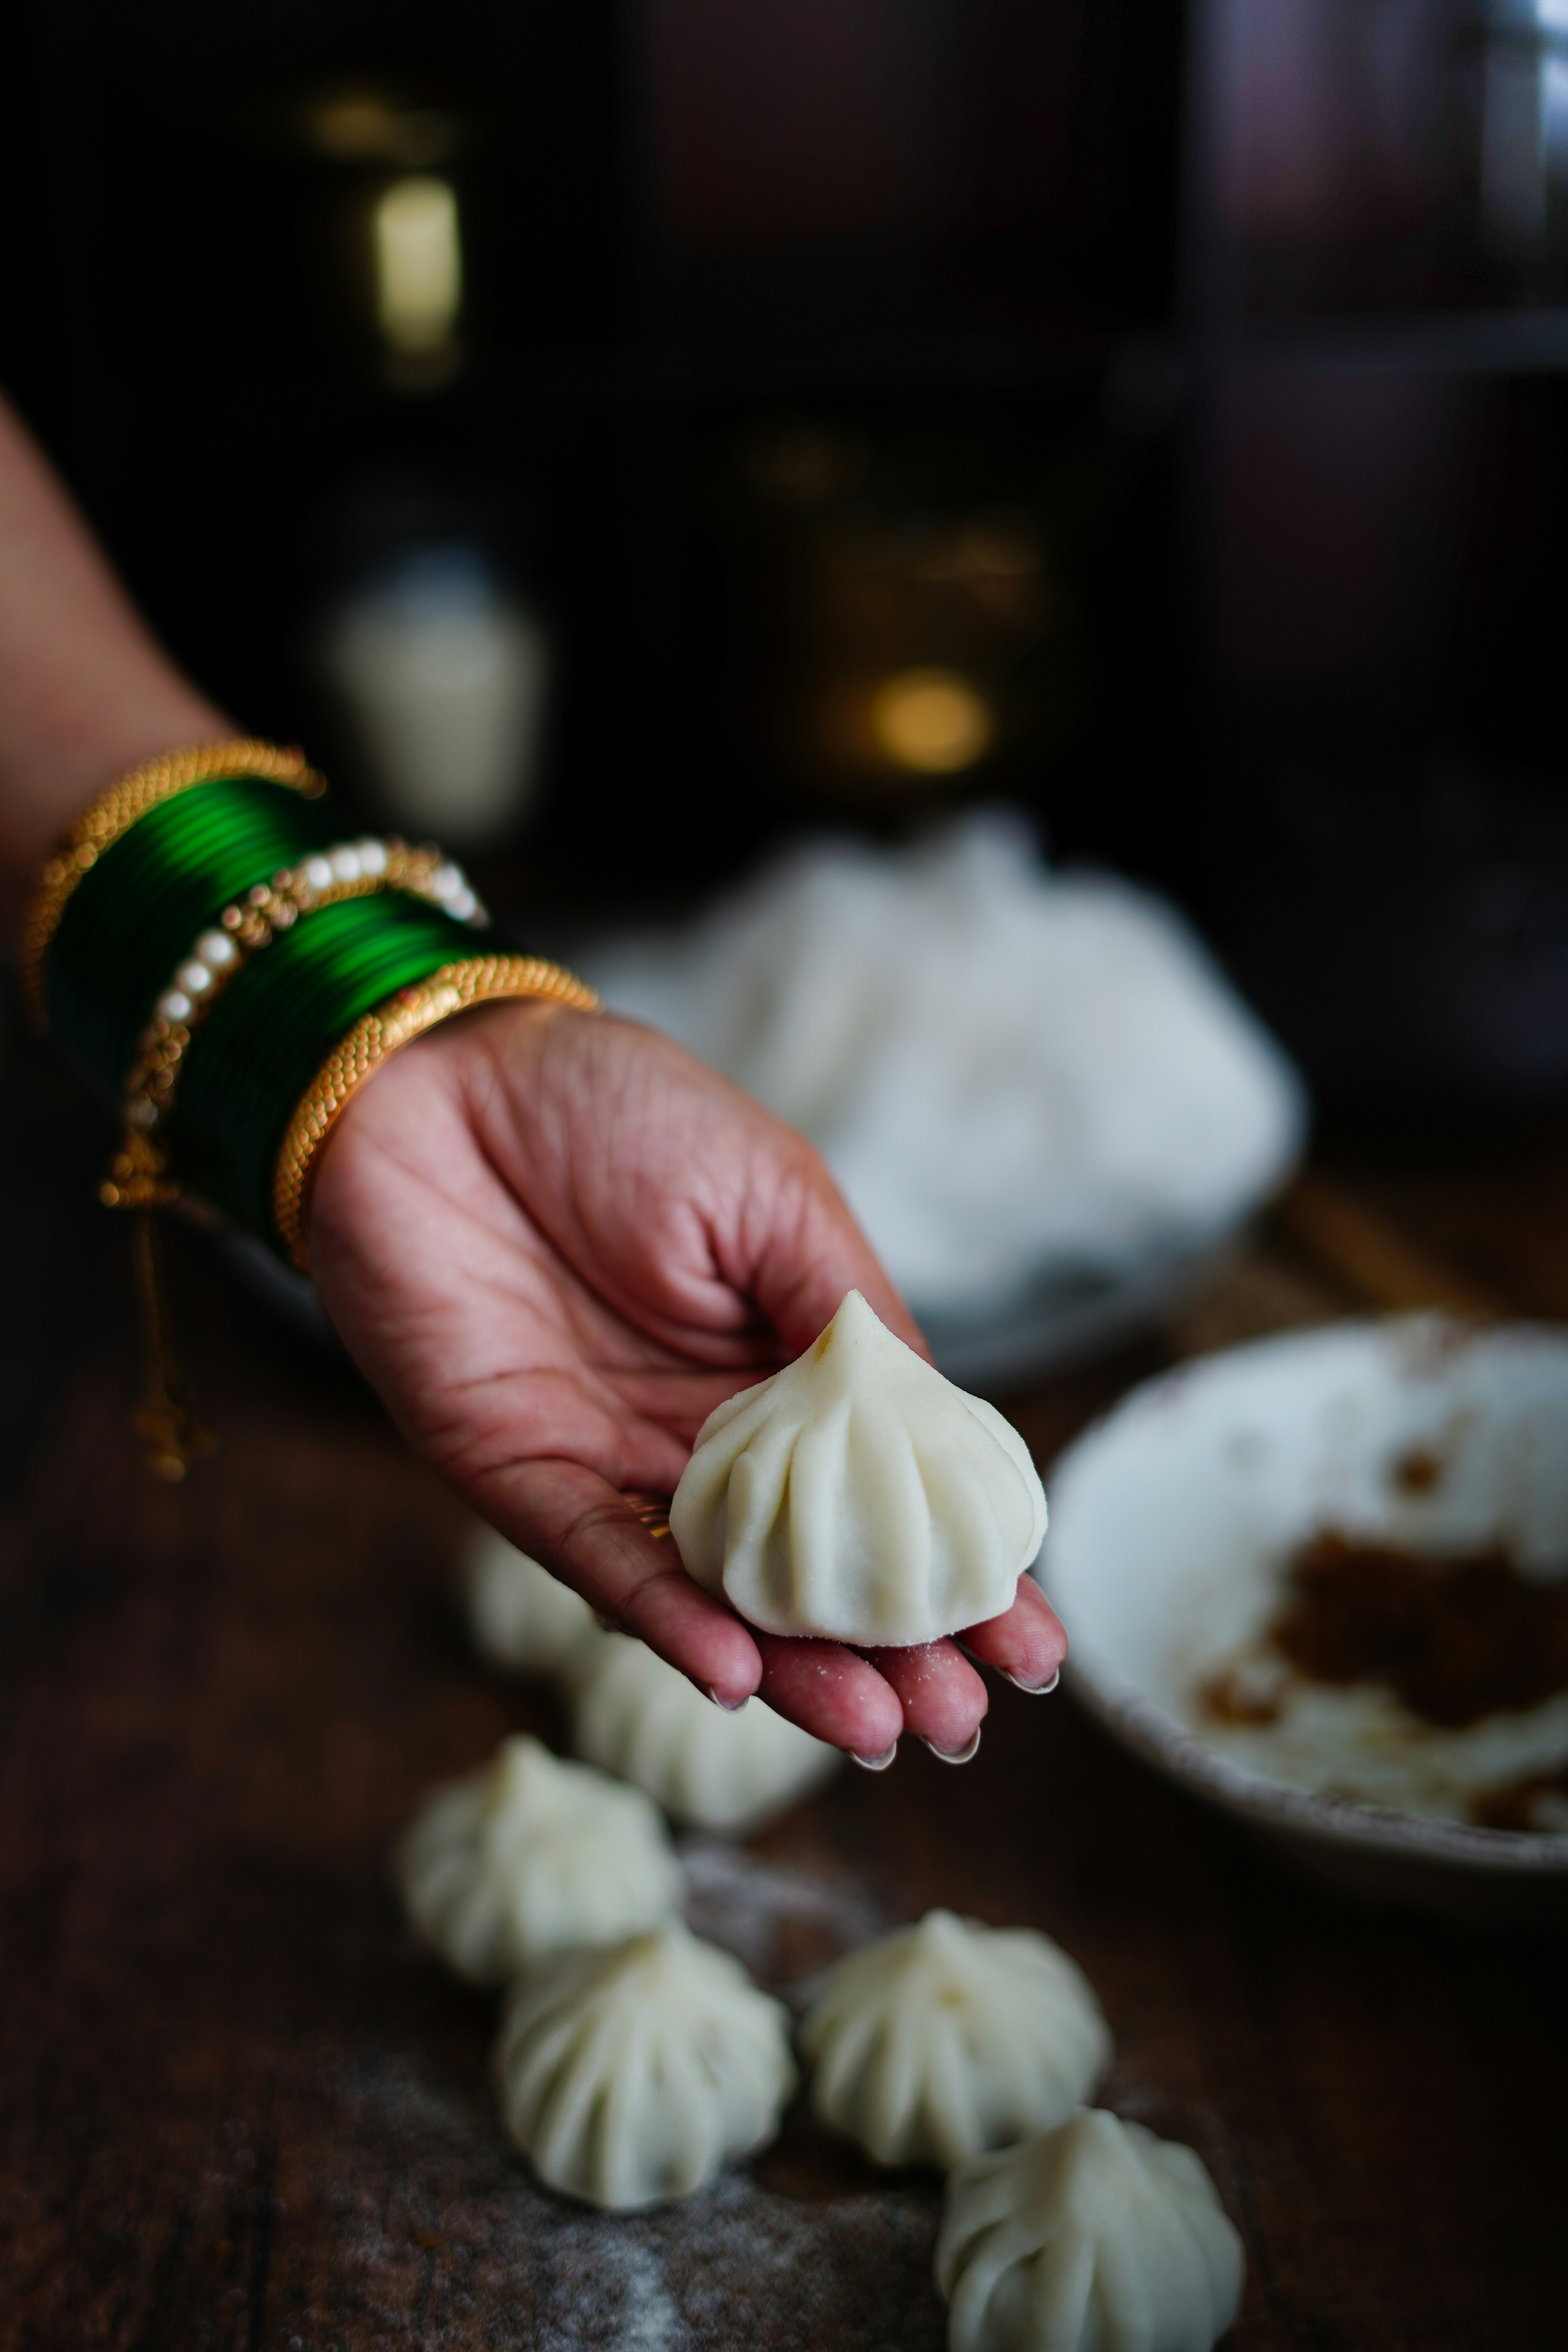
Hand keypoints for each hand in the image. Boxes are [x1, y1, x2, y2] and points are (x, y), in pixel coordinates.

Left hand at [308, 1002, 1065, 1760]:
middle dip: (890, 1652)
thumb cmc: (617, 1110)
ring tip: (875, 1728)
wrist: (444, 1076)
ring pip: (716, 1593)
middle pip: (810, 1569)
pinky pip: (597, 1561)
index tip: (1030, 1644)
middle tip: (963, 1723)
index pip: (885, 1490)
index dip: (956, 1570)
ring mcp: (615, 1462)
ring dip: (793, 1668)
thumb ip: (846, 1316)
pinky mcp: (517, 1471)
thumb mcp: (775, 1196)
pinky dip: (664, 1620)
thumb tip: (942, 1431)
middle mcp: (705, 1435)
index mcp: (782, 1365)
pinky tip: (737, 1673)